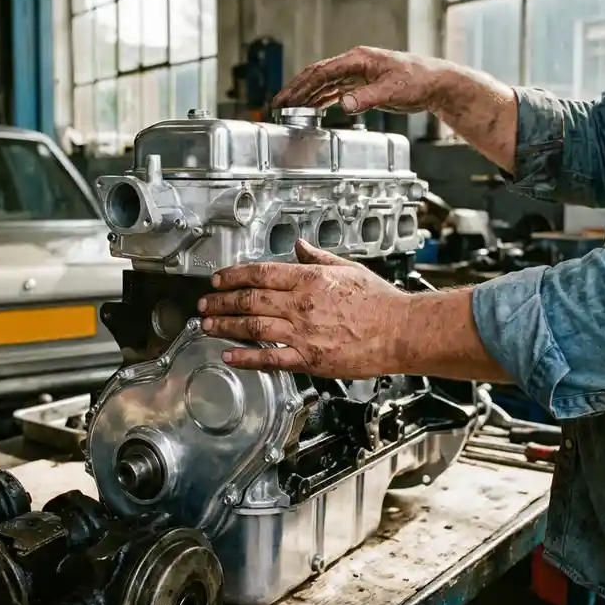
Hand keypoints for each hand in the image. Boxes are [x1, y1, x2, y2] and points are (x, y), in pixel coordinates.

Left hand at [197, 239, 410, 377]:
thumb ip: (317, 258)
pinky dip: (246, 357)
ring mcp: (303, 333)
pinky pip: (270, 358)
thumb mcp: (348, 269)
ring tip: (206, 327)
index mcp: (310, 280)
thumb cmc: (379, 301)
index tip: (218, 280)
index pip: (261, 273)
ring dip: (225, 326)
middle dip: (221, 302)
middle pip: (250, 300)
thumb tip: (298, 246)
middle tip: (204, 305)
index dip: (233, 276)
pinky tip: (229, 354)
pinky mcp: (309, 359)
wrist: (400, 331)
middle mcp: (301, 305)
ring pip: (253, 327)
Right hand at [270, 46, 452, 115]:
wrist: (435, 83)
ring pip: (324, 84)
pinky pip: (335, 91)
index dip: (301, 86)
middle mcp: (355, 64)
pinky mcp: (362, 85)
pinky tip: (311, 108)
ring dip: (306, 96)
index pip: (322, 72)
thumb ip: (366, 98)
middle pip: (317, 76)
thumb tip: (343, 105)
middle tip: (278, 104)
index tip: (286, 98)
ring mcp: (357, 74)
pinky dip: (321, 99)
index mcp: (358, 59)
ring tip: (288, 108)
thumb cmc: (418, 81)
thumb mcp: (392, 91)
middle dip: (296, 90)